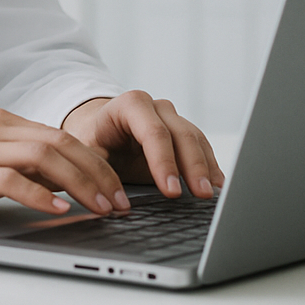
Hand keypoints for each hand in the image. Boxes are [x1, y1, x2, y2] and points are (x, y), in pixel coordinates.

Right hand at [0, 107, 134, 223]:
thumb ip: (12, 165)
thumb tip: (58, 187)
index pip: (60, 135)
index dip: (95, 162)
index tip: (117, 189)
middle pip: (60, 142)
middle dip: (98, 173)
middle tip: (121, 203)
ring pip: (43, 156)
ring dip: (80, 183)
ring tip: (102, 208)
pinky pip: (10, 178)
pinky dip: (39, 194)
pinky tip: (59, 211)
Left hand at [61, 91, 224, 199]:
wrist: (98, 128)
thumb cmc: (92, 140)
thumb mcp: (87, 152)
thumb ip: (98, 170)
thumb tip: (110, 199)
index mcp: (128, 105)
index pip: (152, 131)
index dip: (164, 161)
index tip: (171, 191)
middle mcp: (154, 107)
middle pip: (180, 134)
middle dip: (192, 166)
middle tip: (200, 195)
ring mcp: (171, 117)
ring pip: (195, 139)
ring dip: (206, 167)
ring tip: (212, 194)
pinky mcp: (182, 132)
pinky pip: (201, 146)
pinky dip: (210, 165)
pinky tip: (217, 185)